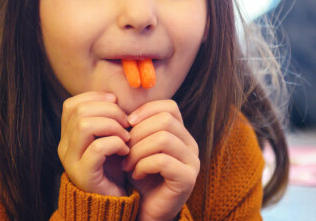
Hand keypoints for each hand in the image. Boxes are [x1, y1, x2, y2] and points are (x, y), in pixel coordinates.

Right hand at [58, 92, 130, 196]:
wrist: (111, 201)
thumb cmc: (112, 166)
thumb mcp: (106, 138)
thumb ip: (105, 118)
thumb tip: (114, 98)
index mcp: (67, 135)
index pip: (71, 105)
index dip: (95, 98)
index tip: (116, 103)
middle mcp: (64, 146)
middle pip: (80, 111)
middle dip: (109, 110)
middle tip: (126, 122)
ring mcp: (71, 161)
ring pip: (85, 125)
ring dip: (112, 125)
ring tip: (126, 135)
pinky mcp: (84, 174)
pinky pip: (98, 148)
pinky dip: (115, 143)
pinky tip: (125, 150)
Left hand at [123, 100, 198, 220]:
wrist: (144, 209)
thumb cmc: (139, 177)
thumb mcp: (136, 147)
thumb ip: (136, 128)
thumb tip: (123, 108)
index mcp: (181, 133)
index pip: (169, 107)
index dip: (146, 111)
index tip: (127, 124)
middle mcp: (191, 145)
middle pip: (165, 120)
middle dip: (138, 133)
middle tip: (123, 151)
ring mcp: (192, 162)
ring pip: (163, 138)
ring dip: (138, 150)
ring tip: (127, 164)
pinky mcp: (187, 179)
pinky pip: (162, 160)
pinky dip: (143, 165)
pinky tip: (136, 175)